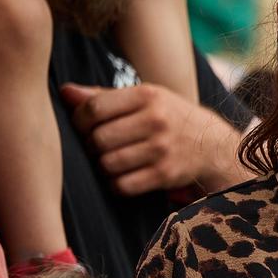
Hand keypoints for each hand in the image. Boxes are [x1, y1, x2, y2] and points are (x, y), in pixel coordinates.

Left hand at [61, 82, 247, 195]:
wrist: (213, 144)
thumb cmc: (168, 117)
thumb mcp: (143, 99)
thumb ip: (103, 96)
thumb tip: (64, 92)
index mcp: (147, 95)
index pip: (94, 109)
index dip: (79, 121)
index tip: (84, 127)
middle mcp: (156, 120)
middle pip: (98, 139)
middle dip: (92, 147)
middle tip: (99, 147)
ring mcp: (162, 148)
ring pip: (108, 164)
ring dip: (104, 167)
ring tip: (113, 161)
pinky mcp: (166, 174)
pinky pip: (123, 185)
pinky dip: (118, 184)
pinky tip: (125, 176)